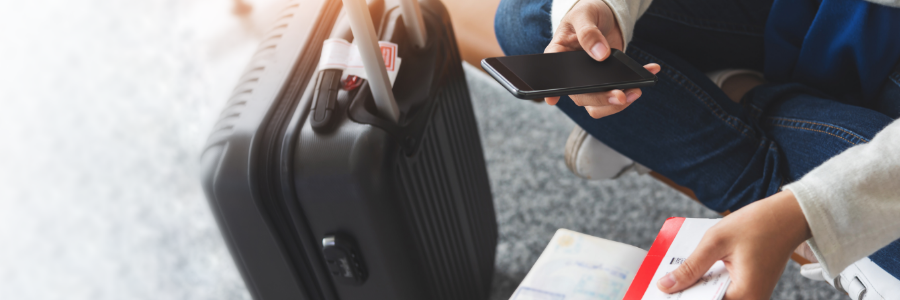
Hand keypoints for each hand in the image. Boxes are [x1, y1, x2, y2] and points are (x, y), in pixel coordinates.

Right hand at [543, 0, 659, 118]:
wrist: (604, 14)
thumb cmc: (587, 12)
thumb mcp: (585, 15)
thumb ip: (589, 32)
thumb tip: (600, 54)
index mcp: (558, 57)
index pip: (553, 77)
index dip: (553, 91)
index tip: (553, 100)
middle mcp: (571, 74)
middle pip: (580, 96)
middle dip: (601, 99)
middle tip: (621, 95)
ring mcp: (589, 80)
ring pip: (597, 104)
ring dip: (618, 103)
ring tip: (637, 90)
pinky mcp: (606, 80)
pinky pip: (617, 92)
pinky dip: (634, 86)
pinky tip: (650, 70)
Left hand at [657, 191, 811, 298]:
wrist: (789, 216)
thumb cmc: (758, 224)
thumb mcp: (716, 241)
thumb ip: (690, 267)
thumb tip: (666, 286)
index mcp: (744, 295)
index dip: (681, 298)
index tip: (662, 293)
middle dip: (686, 293)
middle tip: (664, 284)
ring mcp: (751, 296)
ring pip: (714, 297)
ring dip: (695, 287)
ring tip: (674, 277)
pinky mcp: (750, 288)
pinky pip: (722, 290)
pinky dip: (706, 281)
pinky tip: (693, 270)